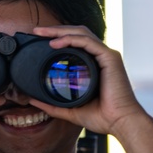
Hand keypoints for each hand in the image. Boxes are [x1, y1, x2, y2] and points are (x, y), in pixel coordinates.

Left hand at [31, 25, 152, 152]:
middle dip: (56, 29)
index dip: (58, 37)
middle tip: (37, 31)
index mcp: (94, 65)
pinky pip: (88, 42)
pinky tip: (55, 43)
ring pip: (81, 33)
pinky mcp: (110, 58)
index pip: (75, 43)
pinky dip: (71, 39)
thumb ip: (51, 105)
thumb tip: (32, 100)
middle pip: (77, 34)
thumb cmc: (102, 117)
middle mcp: (100, 57)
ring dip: (60, 30)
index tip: (38, 39)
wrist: (120, 123)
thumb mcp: (70, 109)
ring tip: (42, 33)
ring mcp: (106, 56)